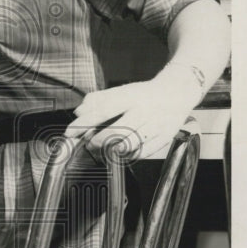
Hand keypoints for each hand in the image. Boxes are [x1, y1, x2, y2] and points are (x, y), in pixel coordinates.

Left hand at [68, 68, 199, 160]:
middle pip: (116, 131)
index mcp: (131, 97)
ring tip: (103, 149)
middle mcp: (144, 110)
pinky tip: (121, 153)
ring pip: (129, 144)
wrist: (176, 93)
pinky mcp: (165, 137)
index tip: (70, 132)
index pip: (103, 110)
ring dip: (111, 151)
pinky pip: (142, 153)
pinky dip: (128, 156)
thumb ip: (97, 100)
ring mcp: (156, 125)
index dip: (85, 122)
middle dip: (97, 141)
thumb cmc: (143, 95)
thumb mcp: (121, 91)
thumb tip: (79, 112)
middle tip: (89, 144)